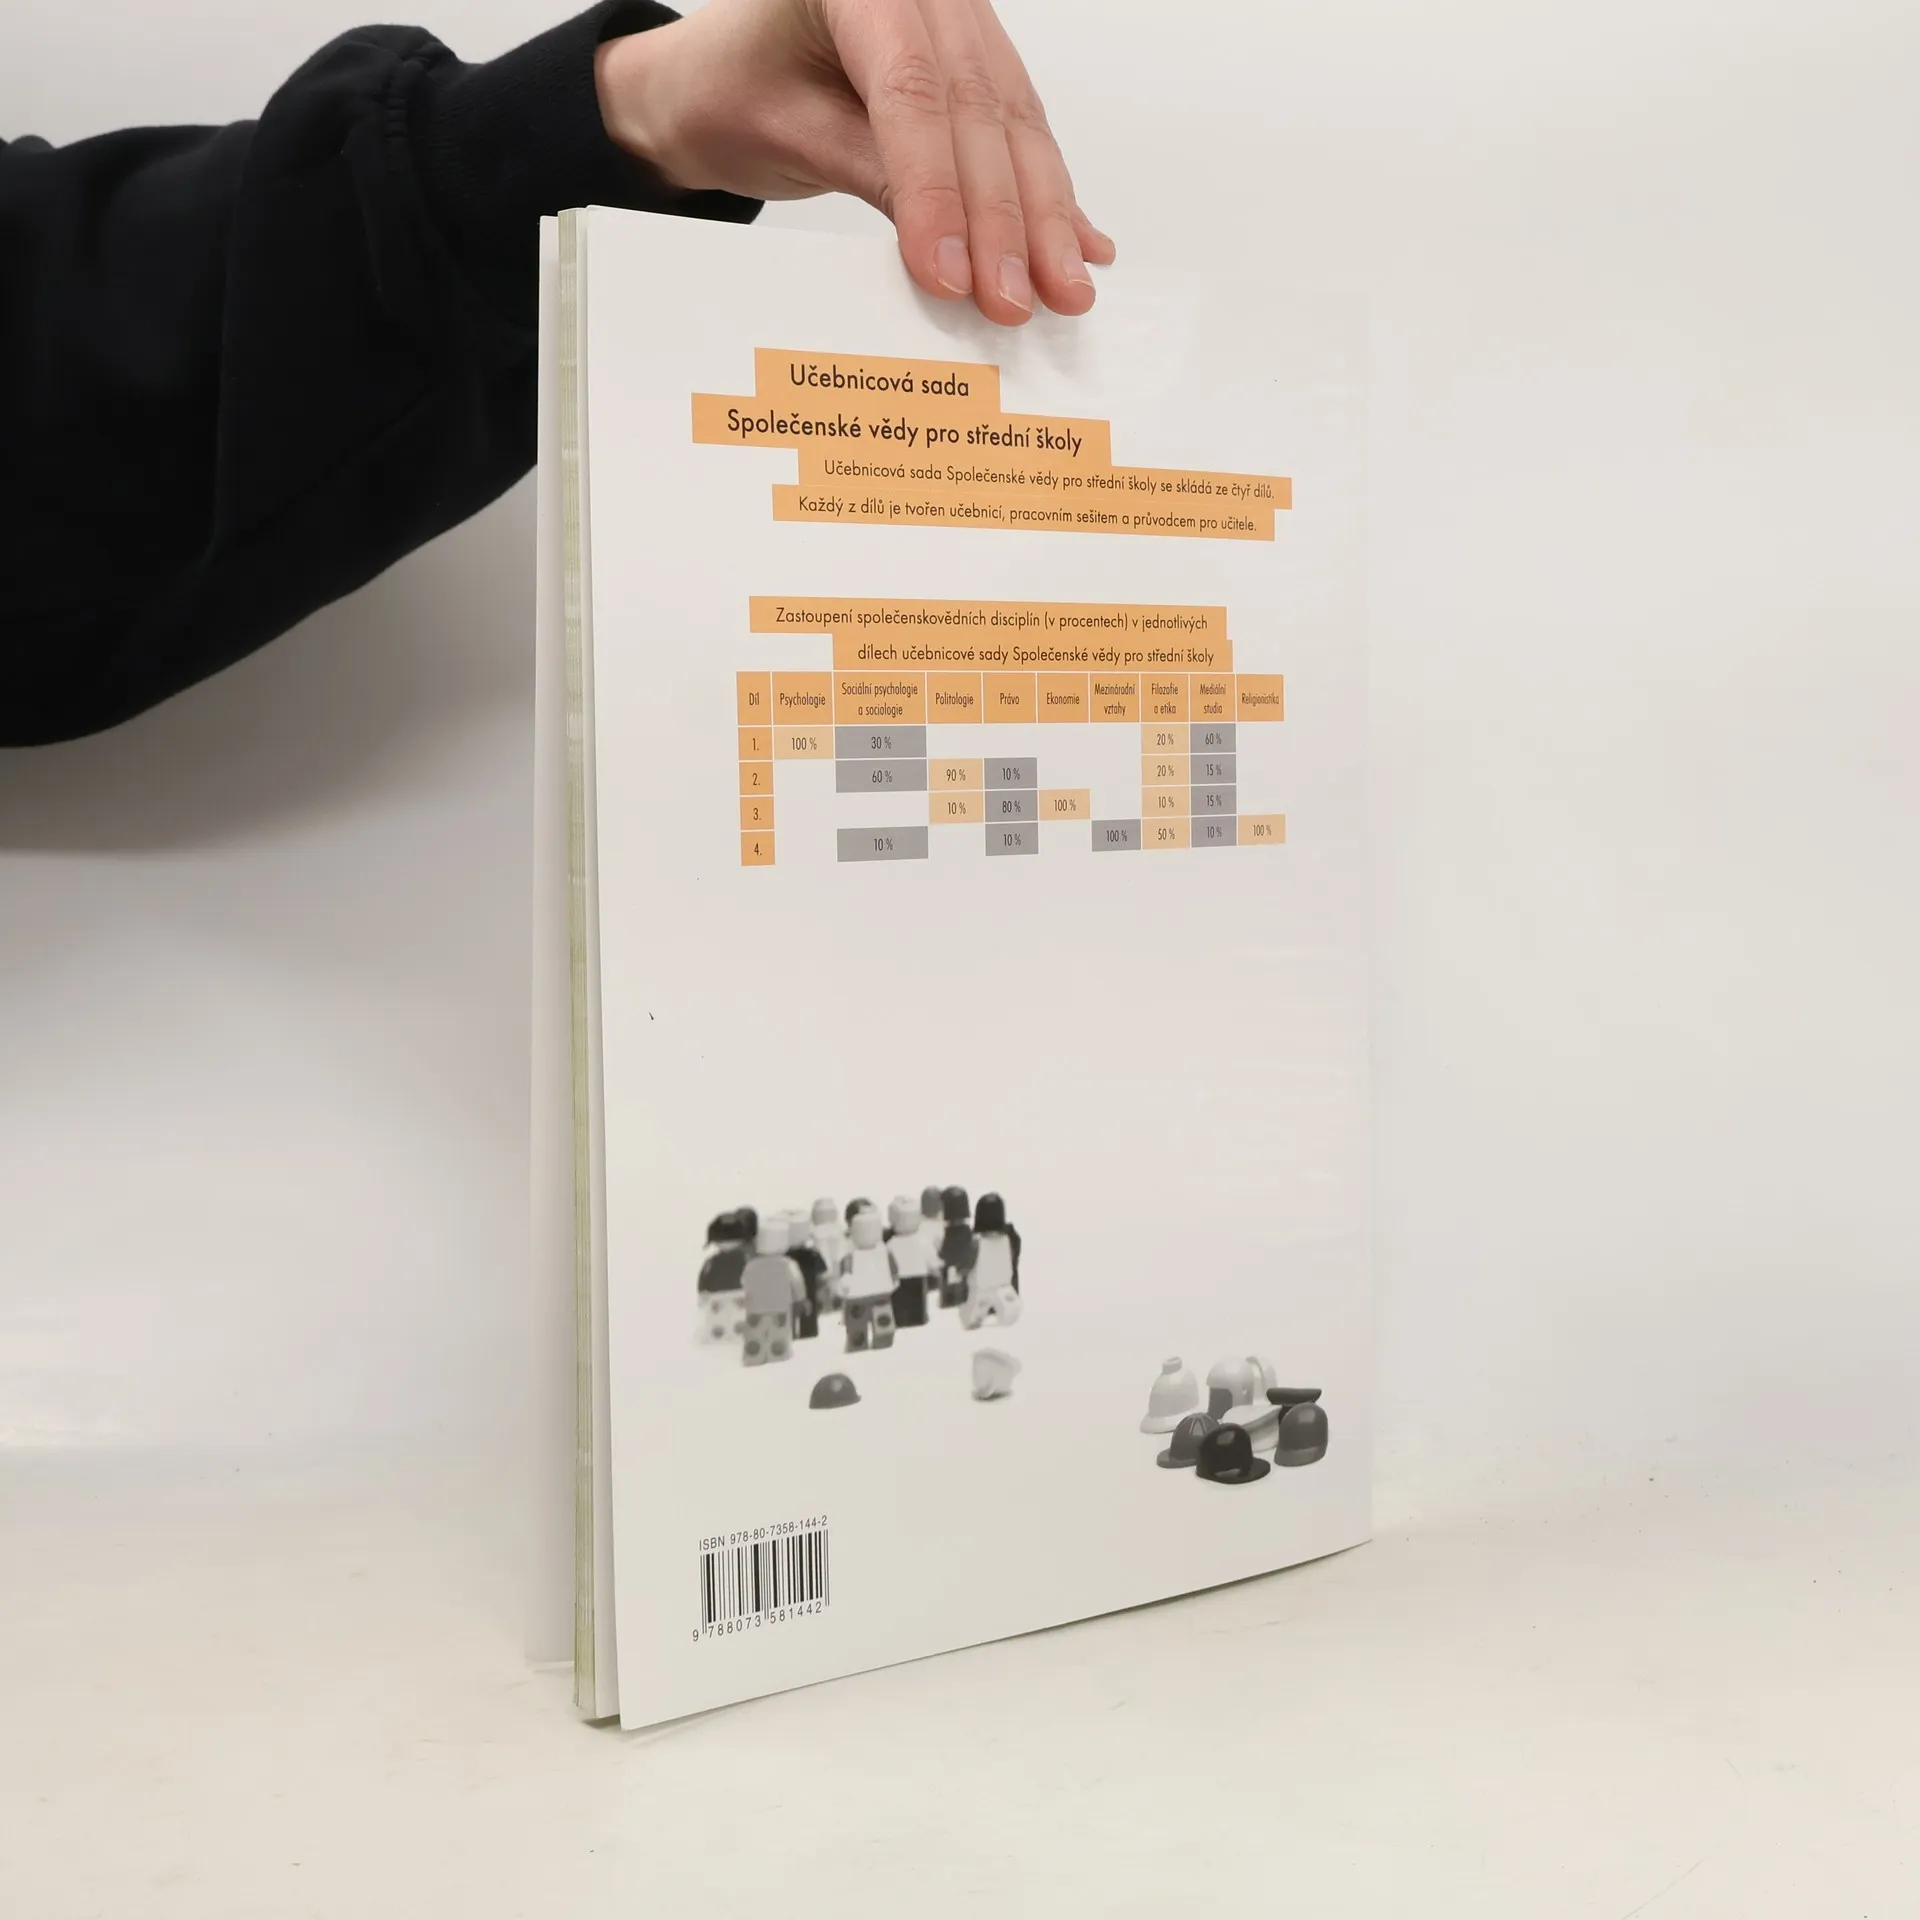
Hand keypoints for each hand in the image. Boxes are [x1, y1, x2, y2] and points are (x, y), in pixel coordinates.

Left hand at [596, 0, 1114, 325]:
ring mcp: (959, 22)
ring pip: (1015, 123)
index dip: (938, 191)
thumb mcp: (788, 131)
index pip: (913, 92)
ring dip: (1044, 216)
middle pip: (979, 110)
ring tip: (1064, 287)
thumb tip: (949, 254)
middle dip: (1006, 218)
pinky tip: (1084, 244)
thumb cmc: (735, 88)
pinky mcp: (978, 62)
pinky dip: (1050, 197)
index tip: (950, 273)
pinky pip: (1021, 130)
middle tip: (1017, 298)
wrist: (721, 75)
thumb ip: (870, 174)